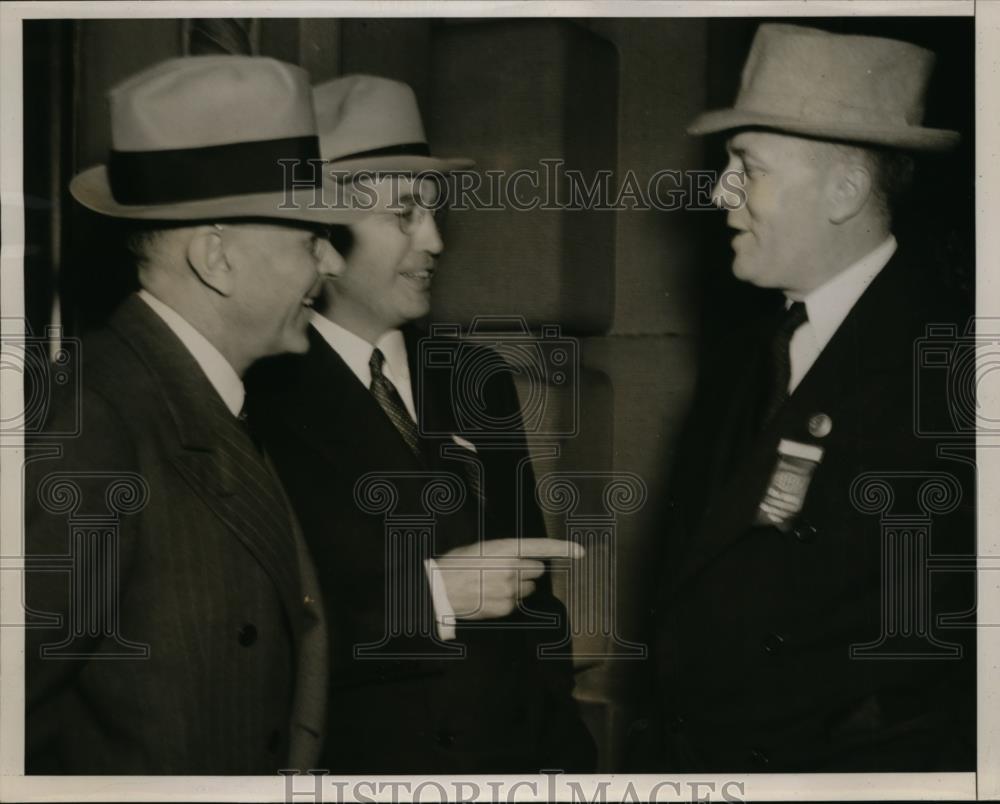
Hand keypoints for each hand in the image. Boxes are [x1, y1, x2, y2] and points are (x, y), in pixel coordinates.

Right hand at [433, 538, 584, 620]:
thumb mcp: (481, 549)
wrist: (439, 589)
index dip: (563, 548)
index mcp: (505, 548)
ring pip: (528, 588)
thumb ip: (506, 553)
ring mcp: (510, 590)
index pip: (541, 547)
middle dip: (527, 570)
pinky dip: (507, 601)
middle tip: (505, 571)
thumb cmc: (455, 565)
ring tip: (492, 584)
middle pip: (537, 570)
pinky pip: (516, 603)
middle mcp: (512, 569)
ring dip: (517, 586)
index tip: (580, 551)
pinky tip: (489, 596)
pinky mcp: (506, 608)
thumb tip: (521, 560)